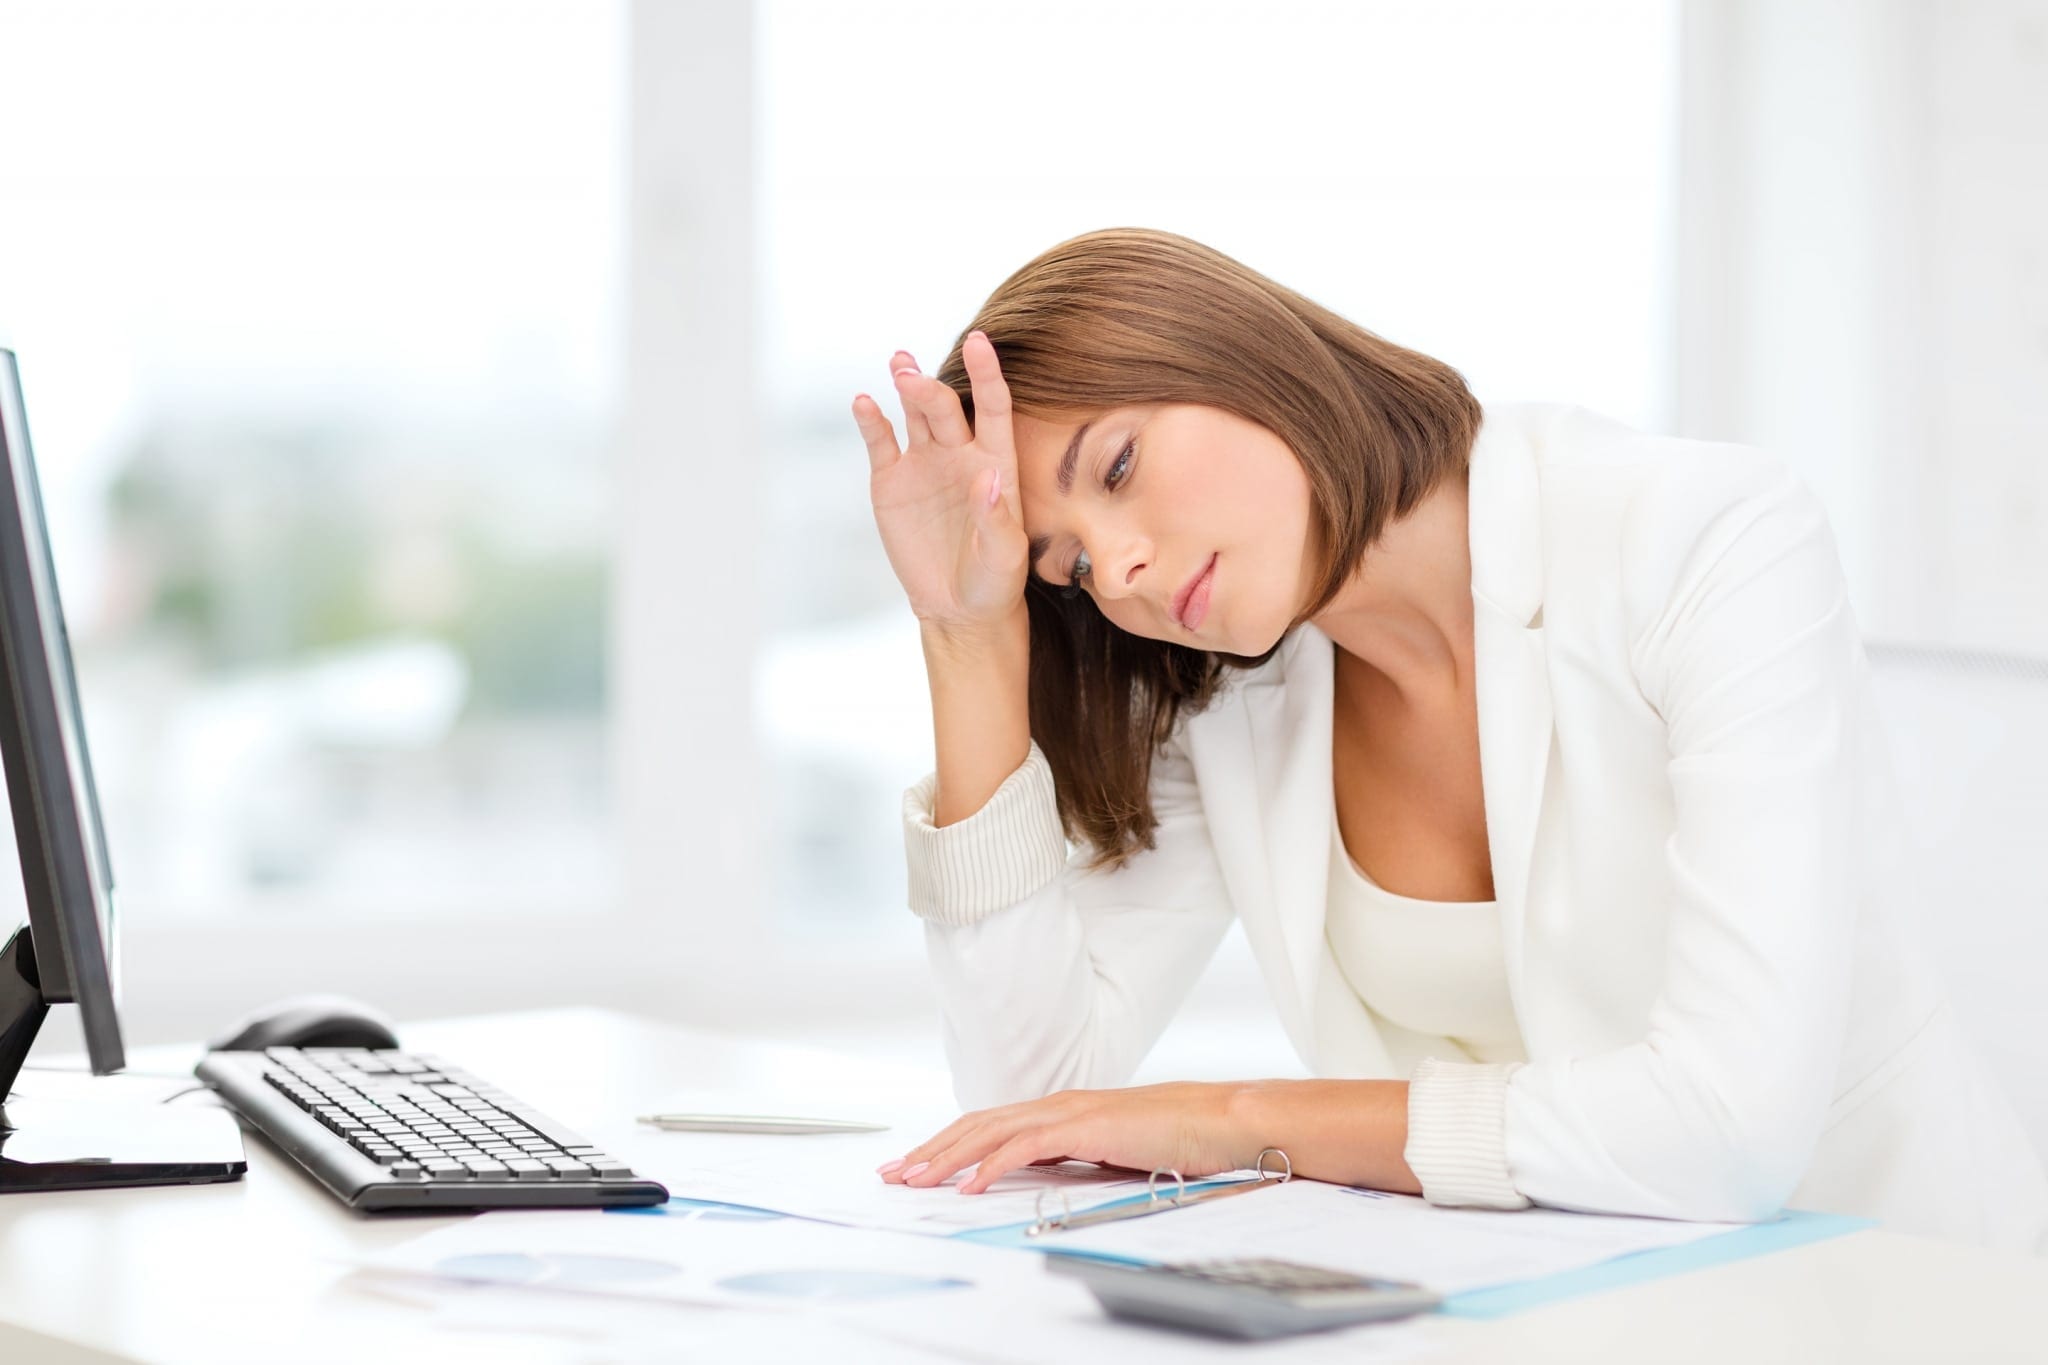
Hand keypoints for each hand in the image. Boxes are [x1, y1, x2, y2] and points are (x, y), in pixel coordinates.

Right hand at [852, 333, 1028, 638]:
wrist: (957, 607)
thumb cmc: (994, 580)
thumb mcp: (1004, 556)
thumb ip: (996, 517)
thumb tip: (985, 477)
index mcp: (996, 462)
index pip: (993, 406)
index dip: (987, 373)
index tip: (979, 341)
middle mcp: (960, 453)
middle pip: (945, 407)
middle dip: (928, 388)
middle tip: (910, 376)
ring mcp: (924, 463)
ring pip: (914, 413)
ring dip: (906, 386)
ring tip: (899, 364)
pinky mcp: (891, 480)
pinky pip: (880, 442)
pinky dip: (871, 421)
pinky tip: (864, 403)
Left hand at [876, 1083, 1254, 1194]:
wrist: (1221, 1121)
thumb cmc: (1177, 1138)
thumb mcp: (1112, 1153)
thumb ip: (1075, 1159)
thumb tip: (1044, 1177)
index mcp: (1061, 1112)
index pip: (989, 1126)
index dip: (948, 1145)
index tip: (916, 1166)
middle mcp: (1057, 1105)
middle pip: (977, 1124)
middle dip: (931, 1150)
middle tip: (894, 1173)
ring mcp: (1070, 1111)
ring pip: (991, 1131)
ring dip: (948, 1157)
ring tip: (916, 1178)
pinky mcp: (1086, 1125)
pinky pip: (1027, 1146)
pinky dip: (993, 1164)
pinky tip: (971, 1184)